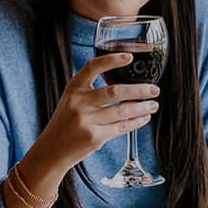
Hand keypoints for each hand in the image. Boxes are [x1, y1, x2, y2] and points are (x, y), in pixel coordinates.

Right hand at [38, 52, 159, 170]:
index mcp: (73, 88)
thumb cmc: (67, 121)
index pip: (92, 67)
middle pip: (115, 92)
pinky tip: (144, 118)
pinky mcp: (95, 137)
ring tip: (154, 105)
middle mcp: (78, 102)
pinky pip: (122, 127)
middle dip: (139, 90)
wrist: (52, 150)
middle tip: (154, 89)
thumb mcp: (72, 100)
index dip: (111, 60)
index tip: (129, 57)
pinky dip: (136, 122)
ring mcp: (86, 121)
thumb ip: (92, 89)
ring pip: (122, 111)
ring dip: (142, 108)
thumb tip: (128, 82)